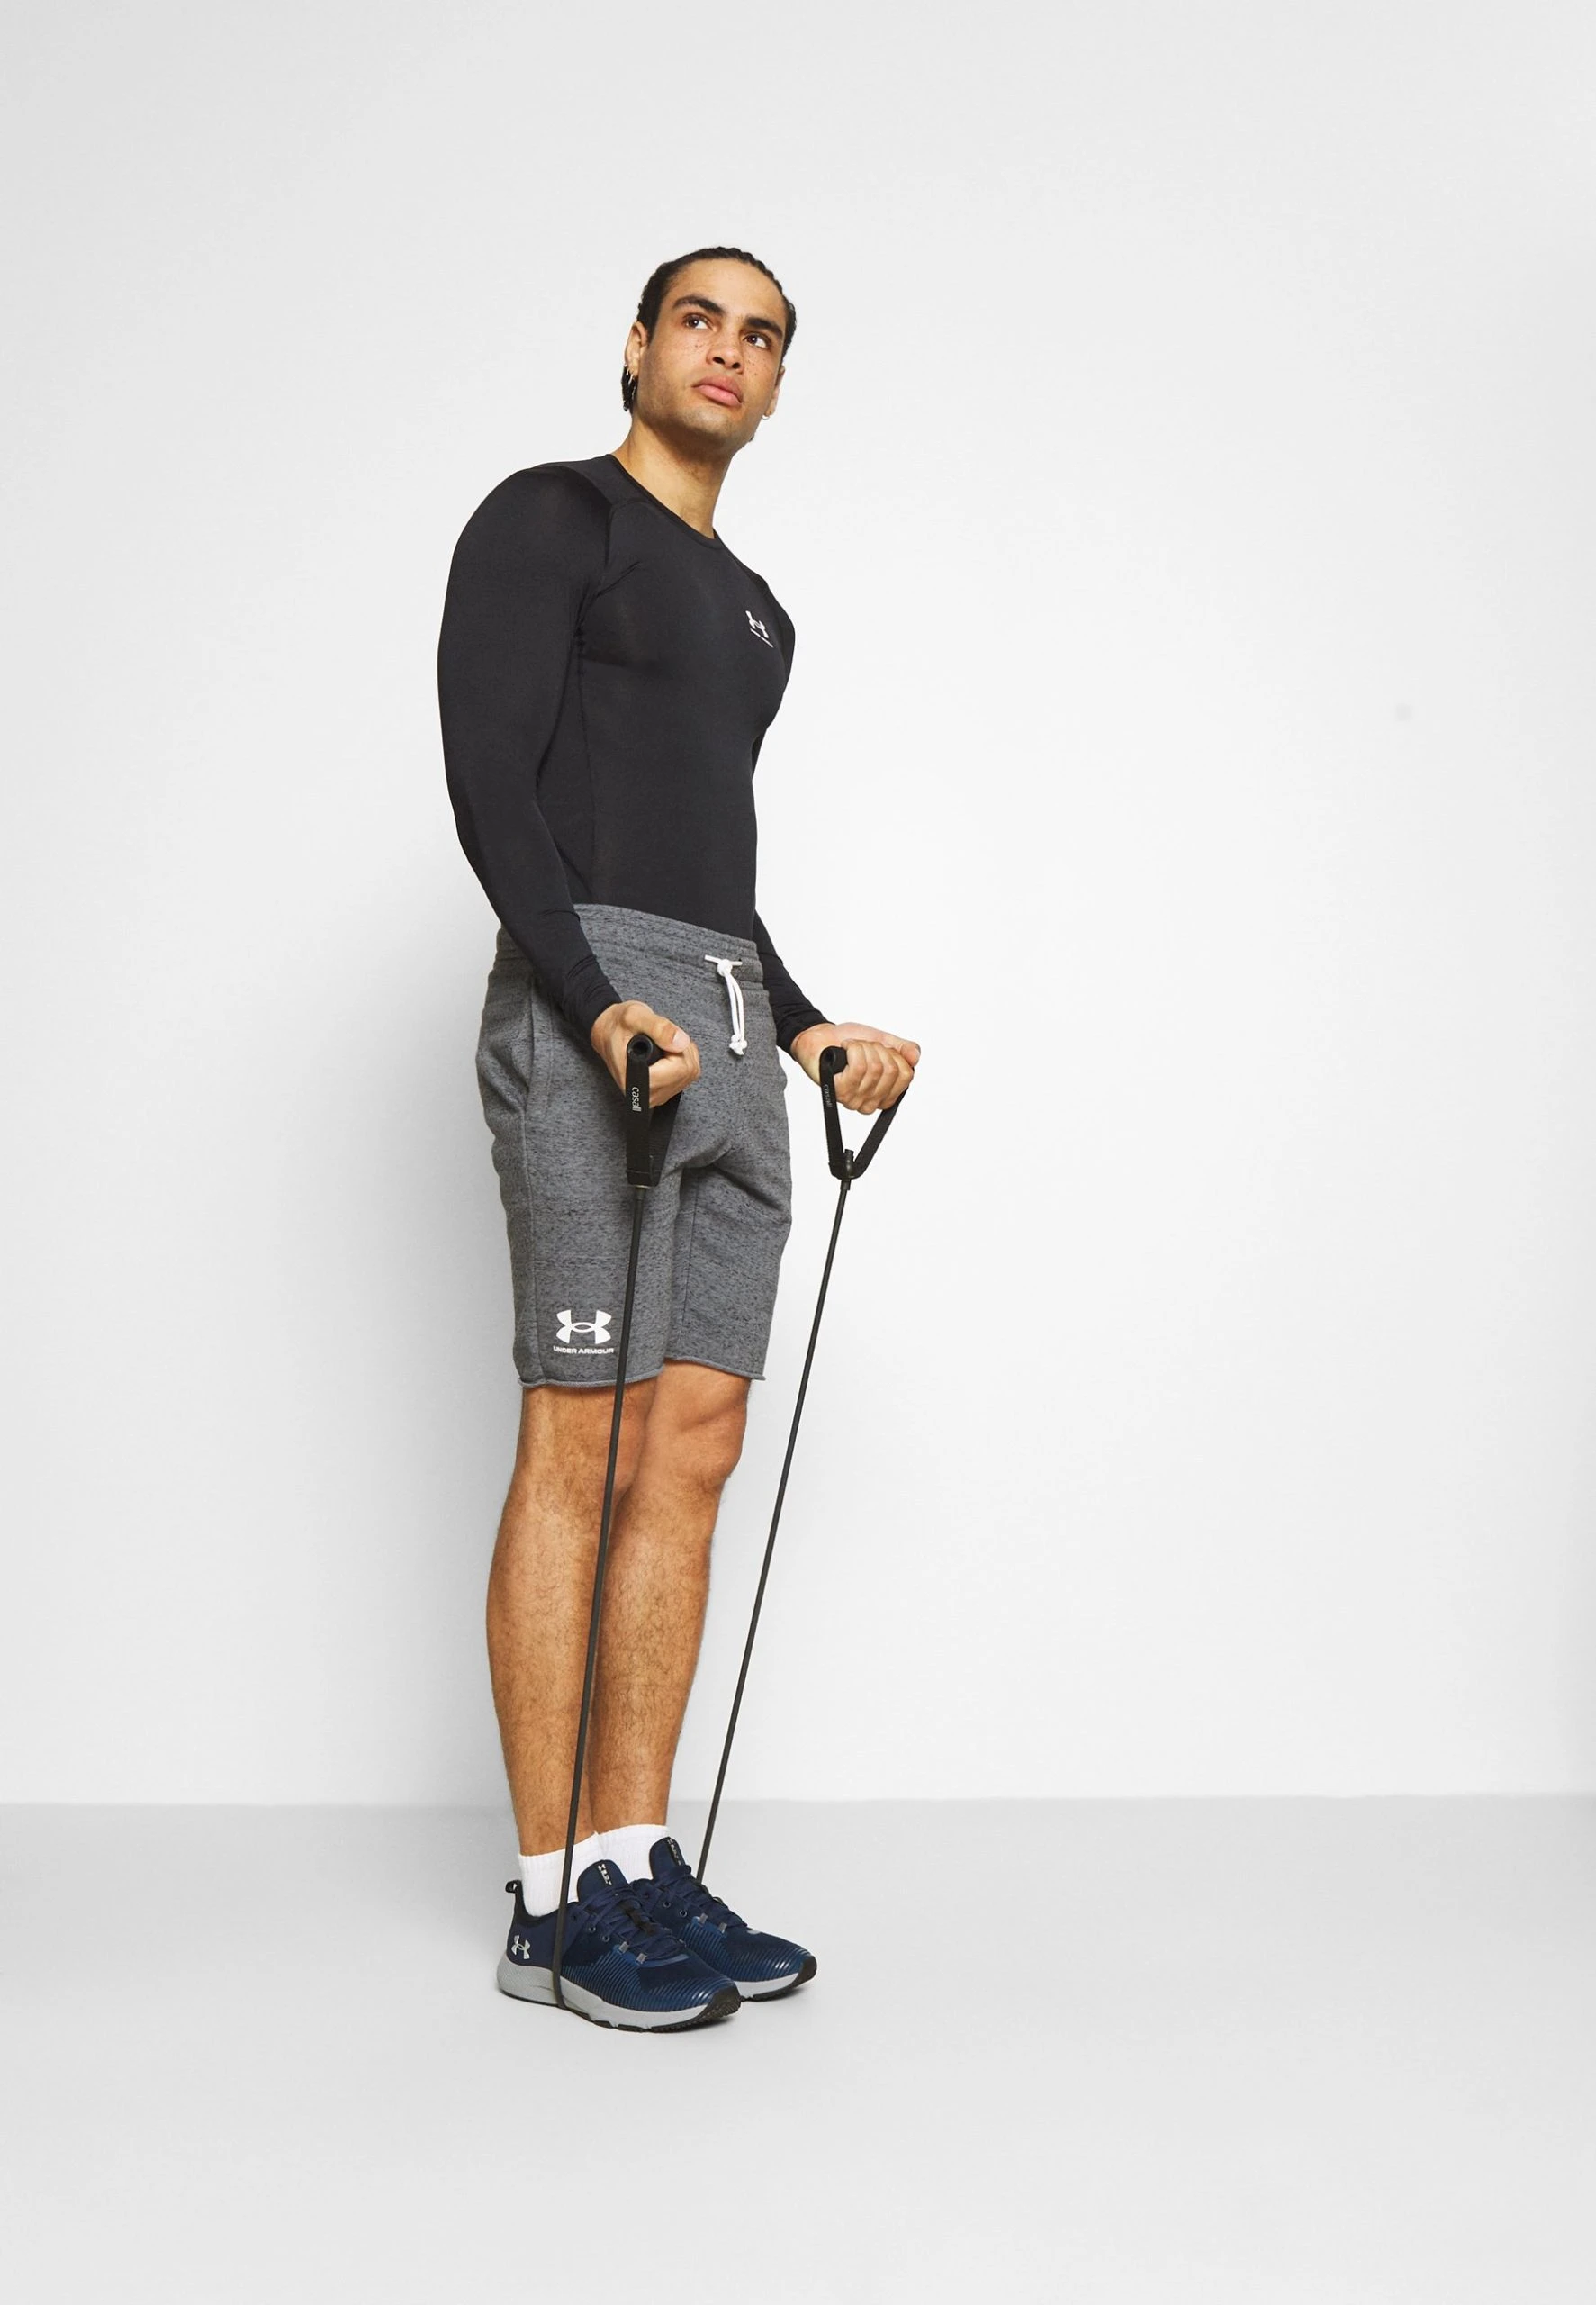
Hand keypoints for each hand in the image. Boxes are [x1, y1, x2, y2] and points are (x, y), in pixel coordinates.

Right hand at [589, 1000, 700, 1107]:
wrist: (608, 1033)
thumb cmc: (617, 1026)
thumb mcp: (634, 1016)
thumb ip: (659, 1028)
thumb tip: (681, 1042)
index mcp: (637, 1081)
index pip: (679, 1069)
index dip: (675, 1049)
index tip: (659, 1039)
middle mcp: (648, 1094)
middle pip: (687, 1070)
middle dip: (680, 1049)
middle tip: (659, 1038)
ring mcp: (658, 1095)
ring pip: (691, 1071)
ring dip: (682, 1052)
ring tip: (661, 1043)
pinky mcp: (665, 1091)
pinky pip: (689, 1073)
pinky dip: (683, 1056)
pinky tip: (667, 1051)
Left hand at [789, 1020, 919, 1113]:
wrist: (821, 1036)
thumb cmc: (849, 1042)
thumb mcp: (884, 1041)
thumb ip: (904, 1049)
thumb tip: (915, 1058)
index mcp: (885, 1094)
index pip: (906, 1076)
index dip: (895, 1054)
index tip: (881, 1050)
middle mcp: (871, 1102)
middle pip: (891, 1070)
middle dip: (878, 1049)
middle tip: (864, 1047)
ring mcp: (855, 1099)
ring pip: (875, 1068)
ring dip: (863, 1047)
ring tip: (851, 1048)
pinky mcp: (840, 1091)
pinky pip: (858, 1067)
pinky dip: (852, 1049)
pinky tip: (843, 1049)